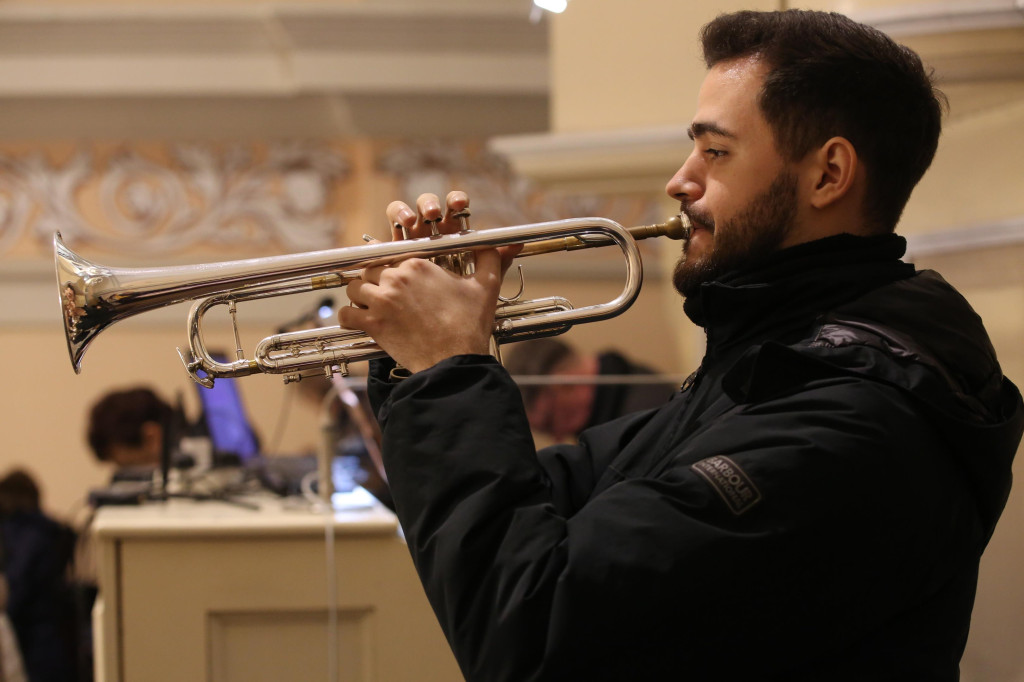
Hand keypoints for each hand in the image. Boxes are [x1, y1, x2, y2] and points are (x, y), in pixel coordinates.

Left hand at [338, 191, 518, 373]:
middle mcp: (396, 277)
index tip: (397, 278)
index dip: (392, 265)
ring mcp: (382, 300)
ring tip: (372, 307)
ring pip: (354, 288)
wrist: (455, 360)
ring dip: (360, 297)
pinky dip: (349, 319)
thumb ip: (491, 258)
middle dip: (376, 282)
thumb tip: (503, 243)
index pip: (392, 254)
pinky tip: (360, 322)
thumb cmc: (470, 325)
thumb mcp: (486, 286)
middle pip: (370, 270)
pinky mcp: (373, 324)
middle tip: (386, 295)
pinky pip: (346, 314)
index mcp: (418, 263)